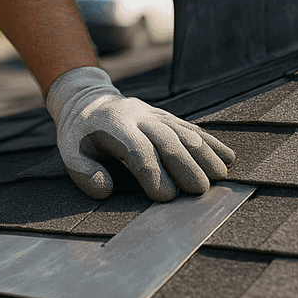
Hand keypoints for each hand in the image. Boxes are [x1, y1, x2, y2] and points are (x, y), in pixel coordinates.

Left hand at [47, 66, 234, 201]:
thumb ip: (84, 173)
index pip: (137, 149)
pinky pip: (192, 128)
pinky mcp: (167, 116)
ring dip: (204, 154)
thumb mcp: (71, 153)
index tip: (165, 197)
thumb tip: (105, 190)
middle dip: (185, 165)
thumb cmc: (80, 135)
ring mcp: (155, 114)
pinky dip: (211, 142)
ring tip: (219, 177)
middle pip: (167, 139)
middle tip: (199, 191)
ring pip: (184, 131)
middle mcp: (138, 117)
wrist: (88, 100)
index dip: (152, 172)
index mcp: (114, 126)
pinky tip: (227, 157)